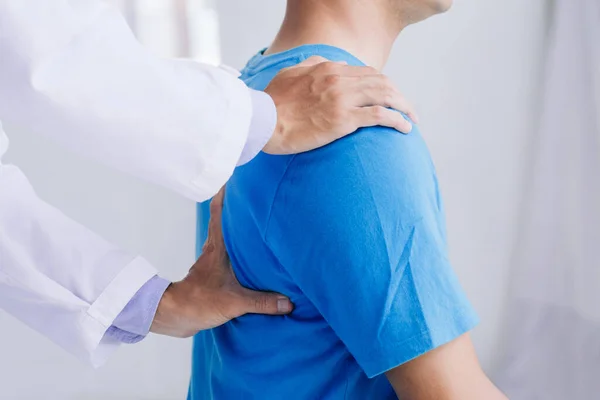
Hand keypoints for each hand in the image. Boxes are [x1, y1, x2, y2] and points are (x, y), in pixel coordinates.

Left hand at [150, 188, 292, 337]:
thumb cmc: (198, 302)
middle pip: (224, 222)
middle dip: (238, 210)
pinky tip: (250, 261)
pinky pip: (227, 258)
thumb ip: (262, 301)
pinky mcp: (211, 276)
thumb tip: (288, 302)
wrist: (174, 317)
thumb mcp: (234, 302)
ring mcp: (211, 263)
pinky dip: (237, 253)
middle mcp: (213, 250)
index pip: (219, 212)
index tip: (235, 178)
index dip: (225, 193)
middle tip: (254, 197)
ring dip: (238, 232)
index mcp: (218, 248)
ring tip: (257, 227)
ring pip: (226, 240)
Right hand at [262, 56, 418, 154]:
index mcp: (328, 69)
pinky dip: (396, 120)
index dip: (383, 84)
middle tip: (407, 109)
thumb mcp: (291, 74)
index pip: (366, 73)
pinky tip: (404, 129)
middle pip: (381, 82)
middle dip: (399, 95)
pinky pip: (379, 116)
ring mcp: (343, 99)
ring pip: (385, 96)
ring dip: (403, 107)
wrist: (263, 121)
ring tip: (412, 119)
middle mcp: (339, 80)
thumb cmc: (272, 102)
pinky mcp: (343, 120)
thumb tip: (328, 63)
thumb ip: (312, 65)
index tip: (389, 96)